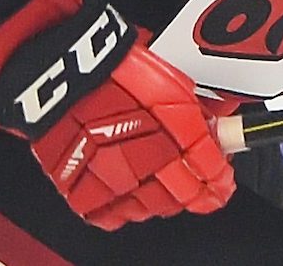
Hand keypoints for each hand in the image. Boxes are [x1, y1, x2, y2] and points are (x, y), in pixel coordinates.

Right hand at [0, 0, 234, 230]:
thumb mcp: (167, 76)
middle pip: (185, 195)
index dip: (220, 179)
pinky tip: (128, 189)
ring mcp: (117, 180)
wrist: (59, 72)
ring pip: (153, 208)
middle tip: (198, 183)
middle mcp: (150, 160)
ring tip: (159, 179)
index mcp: (176, 129)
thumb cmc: (110, 66)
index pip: (211, 171)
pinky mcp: (85, 191)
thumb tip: (222, 117)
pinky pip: (115, 216)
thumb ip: (198, 106)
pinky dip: (125, 207)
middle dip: (197, 190)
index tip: (222, 179)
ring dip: (163, 198)